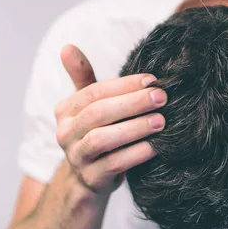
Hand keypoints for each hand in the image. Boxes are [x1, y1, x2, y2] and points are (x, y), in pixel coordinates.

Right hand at [55, 45, 166, 194]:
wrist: (88, 181)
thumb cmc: (95, 134)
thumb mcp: (88, 107)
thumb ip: (83, 78)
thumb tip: (67, 46)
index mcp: (65, 111)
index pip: (94, 93)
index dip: (123, 85)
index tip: (152, 80)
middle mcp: (65, 133)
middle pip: (98, 113)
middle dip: (132, 103)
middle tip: (162, 98)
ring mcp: (77, 158)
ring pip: (102, 140)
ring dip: (134, 128)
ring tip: (161, 122)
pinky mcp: (91, 179)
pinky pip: (113, 165)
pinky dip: (135, 154)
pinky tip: (155, 147)